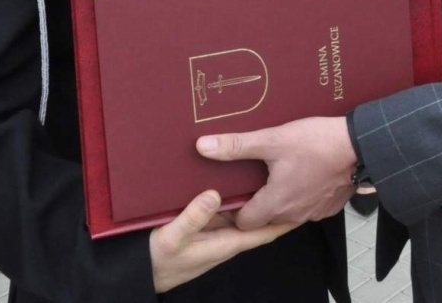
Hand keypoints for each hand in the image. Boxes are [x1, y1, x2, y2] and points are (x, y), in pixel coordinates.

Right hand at [147, 190, 297, 293]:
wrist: (140, 270)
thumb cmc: (159, 259)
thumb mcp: (173, 237)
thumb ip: (193, 217)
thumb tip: (215, 195)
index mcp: (225, 243)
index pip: (263, 231)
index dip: (283, 220)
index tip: (302, 205)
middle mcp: (224, 237)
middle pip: (256, 218)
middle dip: (273, 203)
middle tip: (291, 178)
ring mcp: (213, 231)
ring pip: (240, 212)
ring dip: (252, 197)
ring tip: (267, 171)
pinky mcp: (201, 225)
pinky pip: (222, 209)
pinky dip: (231, 196)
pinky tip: (230, 179)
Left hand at [196, 117, 356, 229]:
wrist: (360, 146)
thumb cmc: (316, 143)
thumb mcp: (272, 139)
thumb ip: (236, 146)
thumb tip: (203, 146)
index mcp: (276, 203)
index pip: (244, 222)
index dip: (236, 208)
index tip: (235, 190)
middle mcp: (294, 214)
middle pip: (266, 217)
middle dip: (258, 201)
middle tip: (255, 176)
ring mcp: (314, 212)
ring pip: (288, 211)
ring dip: (282, 197)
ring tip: (279, 172)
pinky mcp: (330, 207)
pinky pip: (308, 207)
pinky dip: (303, 195)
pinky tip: (304, 174)